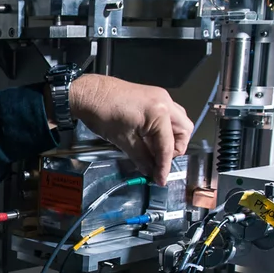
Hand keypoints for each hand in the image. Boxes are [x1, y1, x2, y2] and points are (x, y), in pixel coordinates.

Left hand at [69, 74, 193, 185]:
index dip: (164, 166)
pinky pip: (168, 114)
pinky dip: (164, 128)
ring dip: (171, 138)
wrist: (89, 93)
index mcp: (159, 113)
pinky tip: (150, 139)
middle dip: (175, 149)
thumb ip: (141, 158)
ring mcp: (161, 97)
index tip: (160, 179)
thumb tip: (150, 171)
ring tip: (154, 151)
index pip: (168, 146)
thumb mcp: (123, 140)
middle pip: (184, 131)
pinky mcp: (154, 96)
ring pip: (179, 121)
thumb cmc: (102, 112)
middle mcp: (165, 102)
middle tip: (160, 161)